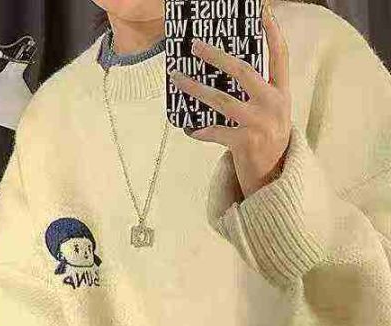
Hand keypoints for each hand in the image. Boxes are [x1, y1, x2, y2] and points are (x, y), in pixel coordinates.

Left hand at [169, 4, 291, 197]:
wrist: (273, 176)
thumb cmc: (267, 140)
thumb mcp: (270, 113)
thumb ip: (257, 93)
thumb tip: (223, 74)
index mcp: (281, 92)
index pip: (280, 55)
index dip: (271, 32)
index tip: (261, 11)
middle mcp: (273, 104)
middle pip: (244, 71)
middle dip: (217, 56)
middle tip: (196, 45)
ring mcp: (260, 123)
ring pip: (222, 100)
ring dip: (196, 88)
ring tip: (177, 78)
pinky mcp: (245, 143)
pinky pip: (215, 132)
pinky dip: (200, 130)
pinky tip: (190, 128)